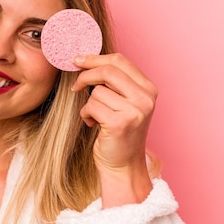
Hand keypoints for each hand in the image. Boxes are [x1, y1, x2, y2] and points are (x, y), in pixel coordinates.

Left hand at [71, 53, 157, 206]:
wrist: (123, 165)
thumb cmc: (118, 132)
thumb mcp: (123, 102)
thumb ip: (113, 82)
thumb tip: (84, 60)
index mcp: (148, 89)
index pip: (120, 61)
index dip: (95, 58)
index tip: (77, 60)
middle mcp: (146, 98)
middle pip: (108, 71)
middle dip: (86, 75)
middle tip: (75, 86)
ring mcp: (135, 111)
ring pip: (97, 91)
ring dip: (89, 104)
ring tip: (96, 117)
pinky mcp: (120, 123)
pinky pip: (91, 106)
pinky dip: (86, 115)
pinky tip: (94, 124)